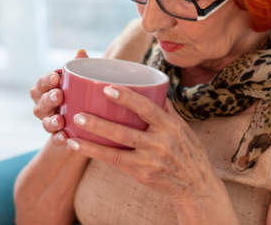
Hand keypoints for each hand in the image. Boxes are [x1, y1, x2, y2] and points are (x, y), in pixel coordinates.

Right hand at [30, 49, 88, 146]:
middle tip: (58, 95)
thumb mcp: (79, 83)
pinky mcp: (57, 138)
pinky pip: (55, 139)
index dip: (46, 81)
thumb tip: (81, 52)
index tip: (55, 77)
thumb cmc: (77, 97)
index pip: (41, 84)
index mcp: (46, 91)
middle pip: (41, 103)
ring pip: (45, 122)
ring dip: (51, 121)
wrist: (81, 126)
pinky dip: (58, 138)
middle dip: (49, 99)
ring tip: (60, 120)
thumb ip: (78, 69)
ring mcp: (49, 123)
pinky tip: (65, 137)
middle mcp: (43, 107)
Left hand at [64, 85, 224, 203]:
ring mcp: (150, 160)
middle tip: (79, 113)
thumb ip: (166, 109)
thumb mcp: (183, 128)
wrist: (196, 185)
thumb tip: (152, 85)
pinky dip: (95, 153)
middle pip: (126, 131)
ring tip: (73, 129)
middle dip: (100, 123)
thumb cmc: (188, 152)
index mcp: (170, 126)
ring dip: (92, 140)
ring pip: (116, 149)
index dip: (127, 98)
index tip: (107, 88)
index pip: (147, 108)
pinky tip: (78, 146)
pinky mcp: (141, 173)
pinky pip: (114, 162)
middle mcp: (160, 143)